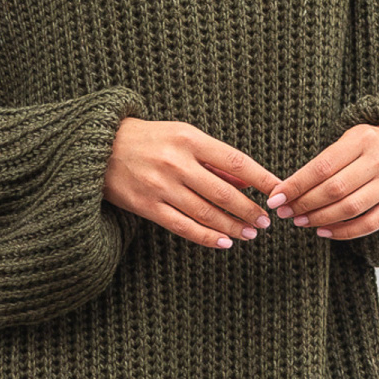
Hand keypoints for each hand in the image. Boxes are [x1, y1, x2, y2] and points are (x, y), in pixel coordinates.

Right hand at [103, 115, 279, 249]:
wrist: (98, 147)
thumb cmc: (148, 139)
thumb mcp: (182, 136)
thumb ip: (213, 159)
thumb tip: (247, 182)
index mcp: (189, 139)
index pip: (236, 162)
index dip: (262, 179)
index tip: (279, 191)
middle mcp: (177, 163)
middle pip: (224, 193)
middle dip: (250, 210)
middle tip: (265, 221)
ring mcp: (161, 187)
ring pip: (207, 214)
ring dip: (233, 227)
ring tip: (250, 233)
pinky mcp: (148, 207)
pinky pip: (184, 227)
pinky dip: (207, 237)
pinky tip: (224, 243)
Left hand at [269, 123, 378, 240]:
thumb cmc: (373, 144)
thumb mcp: (351, 139)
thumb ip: (325, 162)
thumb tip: (289, 190)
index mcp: (363, 139)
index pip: (322, 167)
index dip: (296, 185)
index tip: (275, 198)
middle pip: (334, 189)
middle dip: (304, 204)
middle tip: (285, 212)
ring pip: (350, 209)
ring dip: (319, 218)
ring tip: (300, 221)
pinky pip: (368, 224)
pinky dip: (343, 232)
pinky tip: (323, 231)